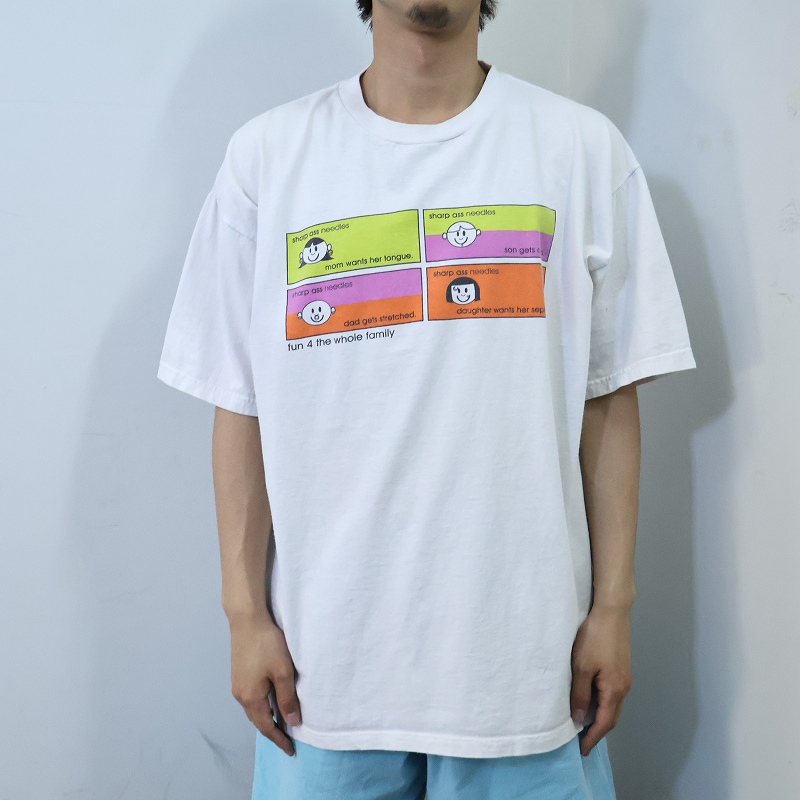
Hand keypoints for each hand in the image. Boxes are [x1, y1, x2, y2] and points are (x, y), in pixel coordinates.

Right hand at [229, 612, 301, 756]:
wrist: (246, 620)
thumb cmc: (267, 644)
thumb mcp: (283, 672)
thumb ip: (287, 698)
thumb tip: (292, 722)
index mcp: (251, 698)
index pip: (266, 726)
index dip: (279, 739)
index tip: (290, 750)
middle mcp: (240, 695)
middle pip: (258, 719)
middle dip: (272, 730)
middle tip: (288, 738)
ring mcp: (238, 684)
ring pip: (254, 708)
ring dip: (267, 717)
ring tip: (282, 721)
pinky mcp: (239, 673)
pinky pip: (252, 697)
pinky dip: (263, 704)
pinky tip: (272, 700)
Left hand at [570, 605, 632, 755]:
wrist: (612, 612)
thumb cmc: (594, 637)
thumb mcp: (581, 667)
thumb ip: (580, 694)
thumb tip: (579, 718)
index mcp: (615, 690)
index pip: (605, 723)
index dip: (593, 738)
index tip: (582, 750)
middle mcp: (624, 687)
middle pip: (612, 717)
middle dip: (598, 731)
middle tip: (582, 741)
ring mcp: (625, 677)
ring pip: (613, 705)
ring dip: (601, 717)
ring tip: (584, 722)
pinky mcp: (622, 668)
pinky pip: (613, 694)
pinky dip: (603, 703)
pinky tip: (591, 699)